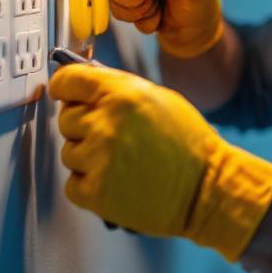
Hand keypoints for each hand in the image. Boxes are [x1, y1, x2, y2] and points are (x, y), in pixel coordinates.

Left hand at [49, 63, 271, 261]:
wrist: (207, 189)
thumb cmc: (189, 144)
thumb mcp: (159, 98)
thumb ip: (119, 89)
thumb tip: (86, 88)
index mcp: (121, 94)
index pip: (67, 80)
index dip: (64, 87)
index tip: (64, 93)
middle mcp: (105, 124)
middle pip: (66, 119)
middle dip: (84, 126)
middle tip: (112, 137)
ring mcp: (98, 159)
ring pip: (69, 152)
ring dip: (88, 158)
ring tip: (120, 162)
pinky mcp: (95, 192)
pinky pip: (73, 184)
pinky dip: (89, 185)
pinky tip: (115, 181)